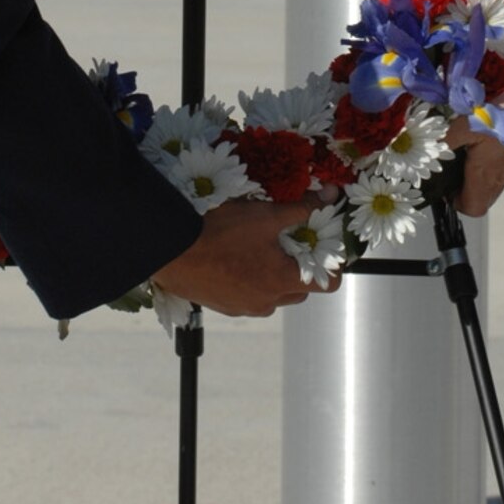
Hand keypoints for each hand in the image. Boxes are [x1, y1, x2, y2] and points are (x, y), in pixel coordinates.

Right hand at [152, 198, 339, 316]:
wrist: (170, 251)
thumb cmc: (218, 232)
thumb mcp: (265, 214)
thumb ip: (301, 207)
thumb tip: (329, 196)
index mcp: (282, 281)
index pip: (328, 284)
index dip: (332, 264)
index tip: (323, 244)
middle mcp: (267, 301)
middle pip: (301, 290)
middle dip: (300, 266)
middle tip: (289, 240)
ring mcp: (245, 307)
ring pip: (274, 294)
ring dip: (274, 274)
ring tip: (258, 247)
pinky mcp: (225, 306)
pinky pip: (250, 296)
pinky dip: (251, 280)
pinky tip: (236, 257)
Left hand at [445, 85, 503, 217]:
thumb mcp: (470, 124)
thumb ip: (448, 138)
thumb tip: (431, 148)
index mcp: (484, 175)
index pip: (471, 208)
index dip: (456, 202)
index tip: (447, 183)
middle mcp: (501, 176)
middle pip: (483, 195)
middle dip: (466, 184)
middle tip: (456, 162)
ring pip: (495, 177)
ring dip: (480, 166)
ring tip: (470, 143)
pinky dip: (496, 152)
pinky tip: (491, 130)